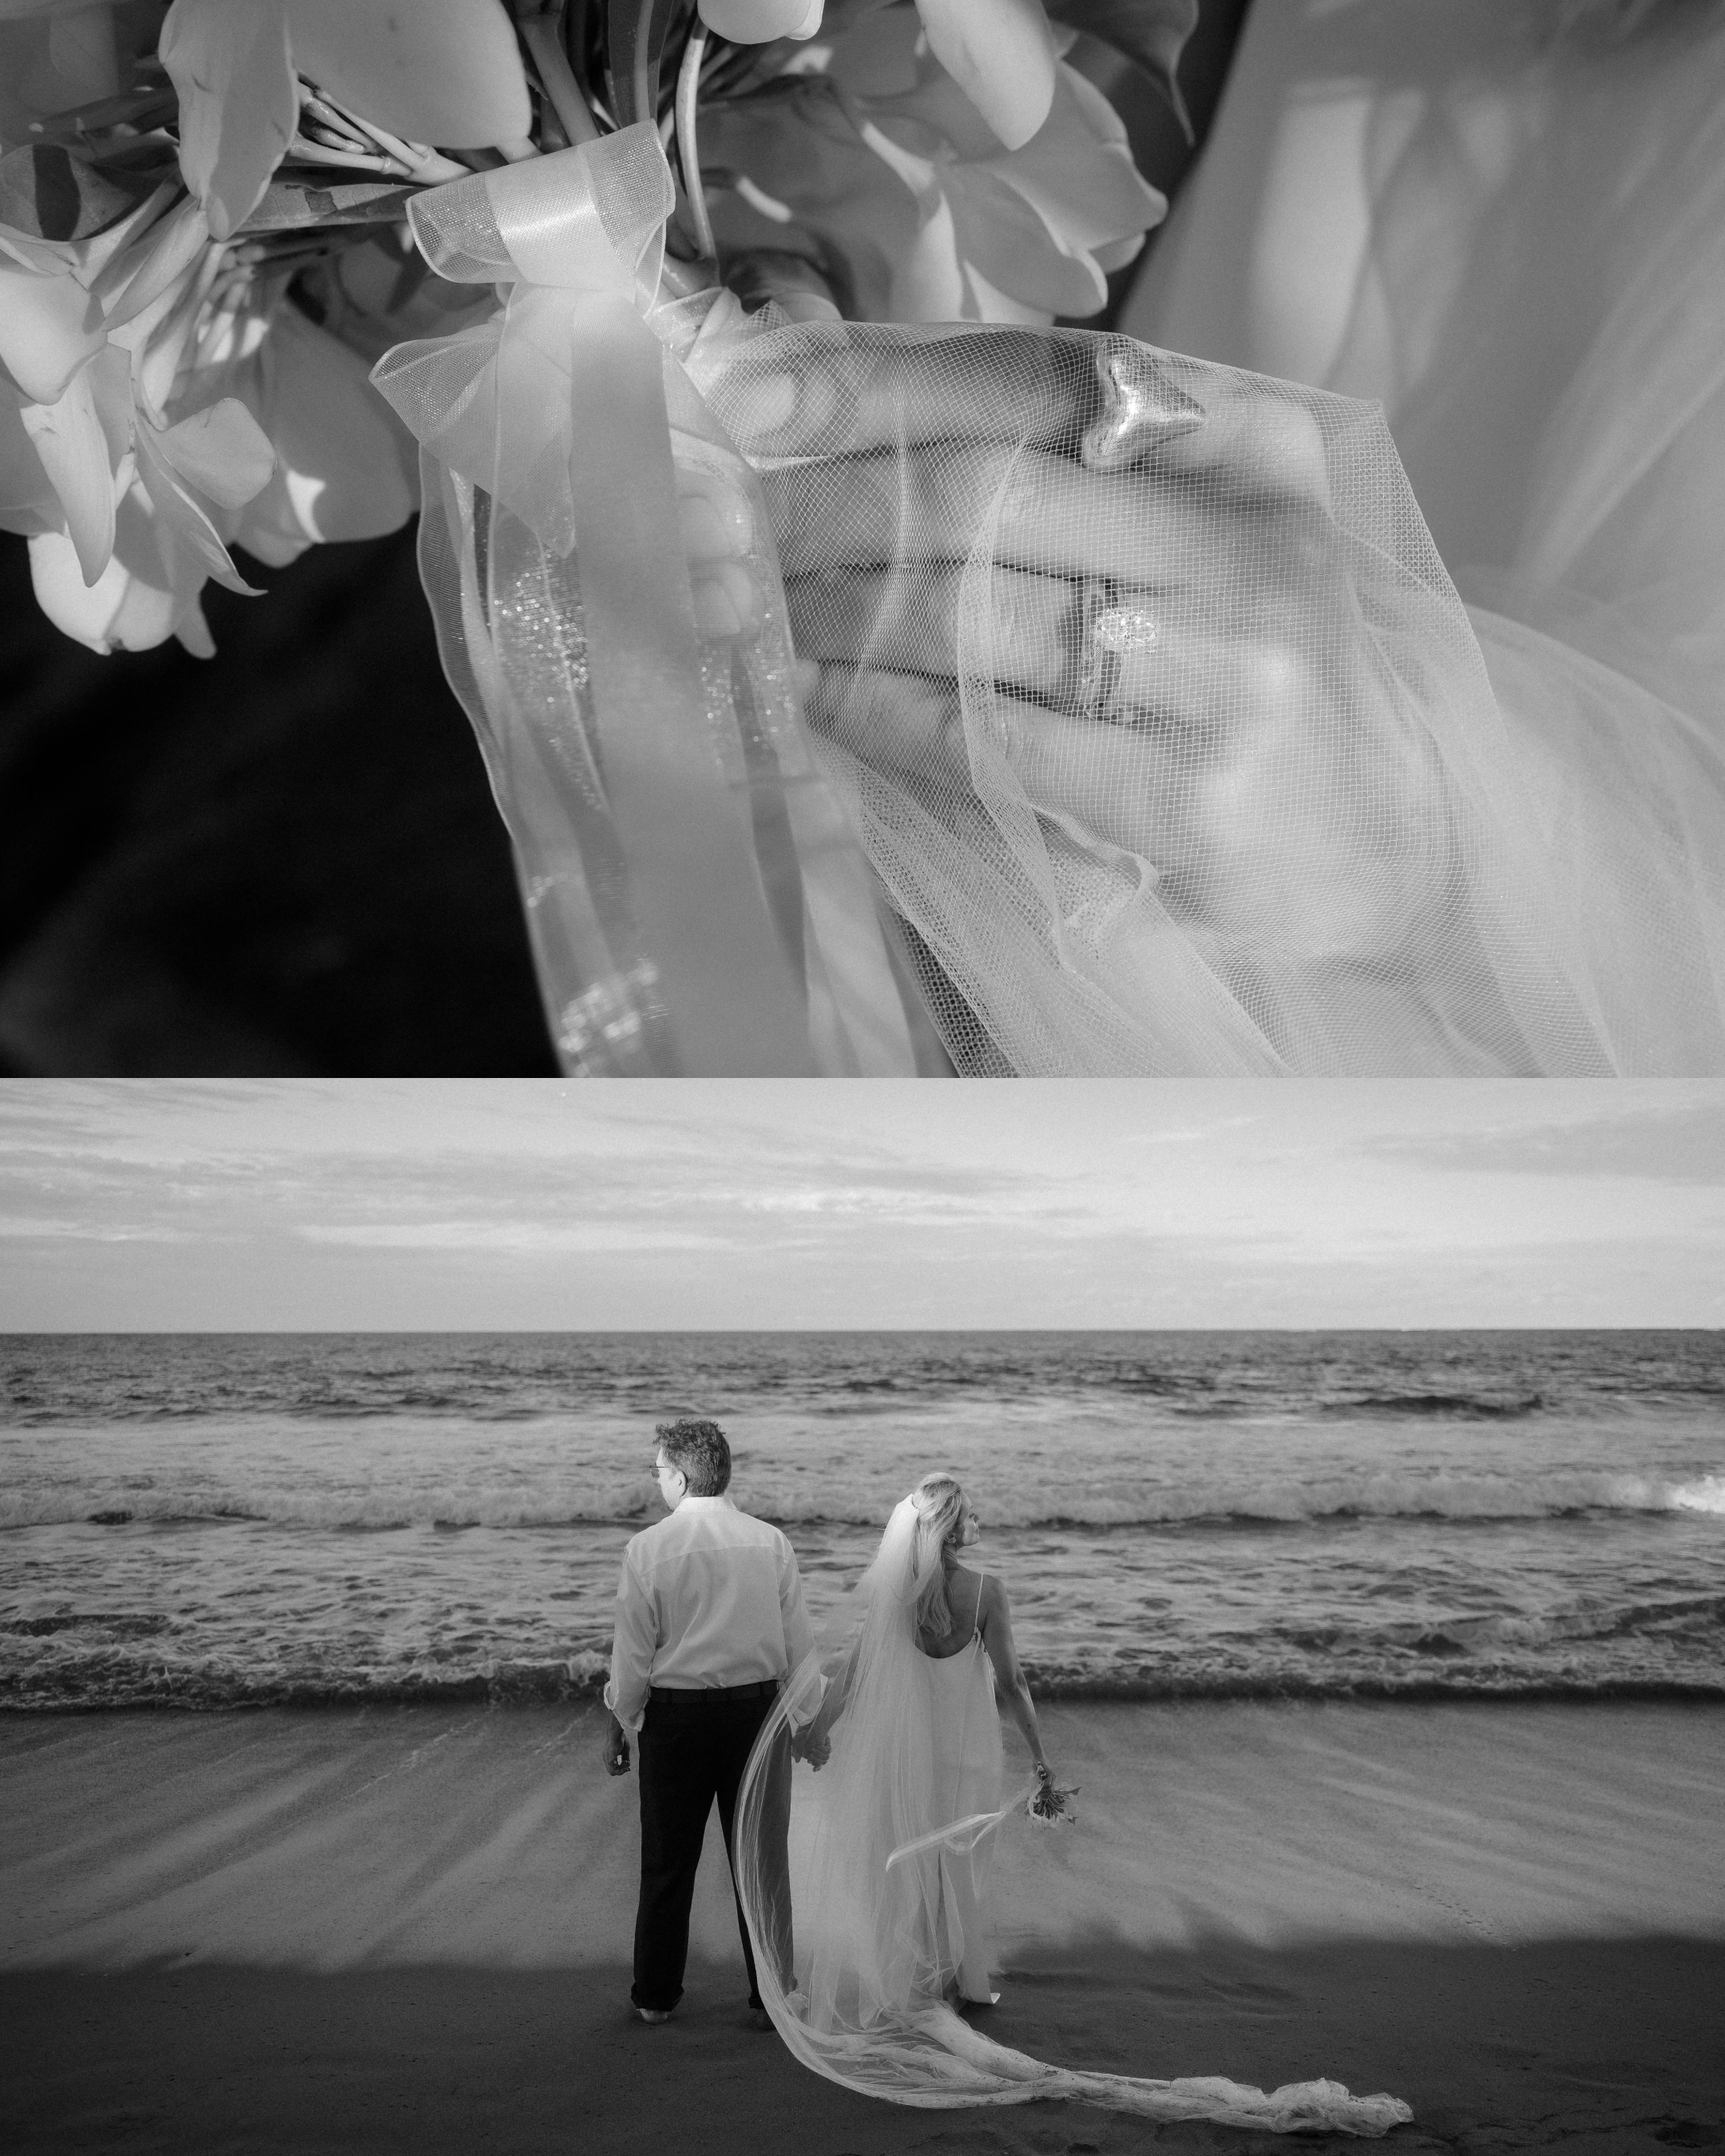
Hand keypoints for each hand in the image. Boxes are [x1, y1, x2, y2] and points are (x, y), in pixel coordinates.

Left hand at [602, 1714, 629, 1776]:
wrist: (616, 1734)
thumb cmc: (620, 1739)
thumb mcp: (624, 1751)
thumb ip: (625, 1758)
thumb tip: (628, 1766)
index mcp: (609, 1757)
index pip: (614, 1767)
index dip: (621, 1769)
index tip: (628, 1767)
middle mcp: (606, 1759)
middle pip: (613, 1772)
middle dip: (622, 1771)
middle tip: (627, 1767)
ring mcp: (607, 1760)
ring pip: (612, 1773)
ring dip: (621, 1771)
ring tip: (625, 1763)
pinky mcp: (608, 1760)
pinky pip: (612, 1770)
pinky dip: (619, 1769)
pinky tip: (623, 1762)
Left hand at [709, 328, 1454, 999]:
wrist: (1387, 839)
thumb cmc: (1251, 671)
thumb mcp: (1197, 531)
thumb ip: (1056, 464)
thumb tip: (829, 404)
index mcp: (1254, 450)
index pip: (1038, 378)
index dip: (874, 383)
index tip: (750, 398)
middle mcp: (1251, 551)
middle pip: (980, 499)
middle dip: (819, 509)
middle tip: (719, 528)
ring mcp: (1227, 685)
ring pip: (966, 622)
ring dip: (825, 615)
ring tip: (747, 608)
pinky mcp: (1188, 810)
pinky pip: (982, 744)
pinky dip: (874, 714)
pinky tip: (816, 697)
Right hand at [789, 1724, 830, 1770]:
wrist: (809, 1727)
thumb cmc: (802, 1736)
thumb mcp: (796, 1743)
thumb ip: (796, 1752)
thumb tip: (797, 1762)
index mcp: (814, 1756)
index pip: (818, 1765)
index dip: (817, 1768)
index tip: (814, 1770)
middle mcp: (821, 1754)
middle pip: (823, 1763)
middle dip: (817, 1761)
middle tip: (811, 1755)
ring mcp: (825, 1749)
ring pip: (826, 1758)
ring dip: (819, 1755)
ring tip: (813, 1749)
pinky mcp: (828, 1744)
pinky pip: (829, 1750)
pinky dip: (823, 1749)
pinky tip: (818, 1746)